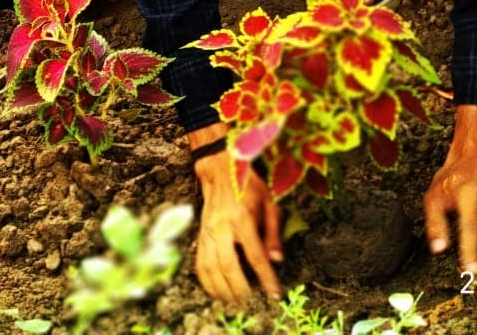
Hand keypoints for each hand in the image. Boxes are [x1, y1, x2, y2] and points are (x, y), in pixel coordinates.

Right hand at [190, 123, 282, 303]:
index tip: (274, 293)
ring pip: (211, 268)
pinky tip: (217, 293)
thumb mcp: (270, 203)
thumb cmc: (250, 187)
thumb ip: (273, 233)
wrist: (220, 171)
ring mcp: (207, 231)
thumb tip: (277, 261)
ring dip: (222, 290)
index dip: (265, 277)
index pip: (255, 254)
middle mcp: (222, 226)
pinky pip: (199, 263)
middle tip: (253, 304)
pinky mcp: (200, 235)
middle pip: (228, 266)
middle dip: (241, 289)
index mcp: (242, 217)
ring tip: (236, 303)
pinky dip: (207, 282)